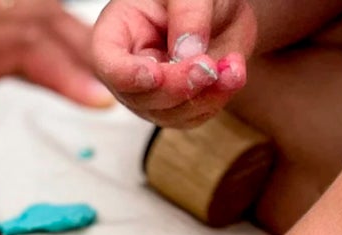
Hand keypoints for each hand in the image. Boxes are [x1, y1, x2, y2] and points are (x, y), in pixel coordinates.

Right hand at [93, 0, 255, 125]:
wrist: (223, 7)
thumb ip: (188, 15)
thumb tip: (186, 53)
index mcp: (118, 33)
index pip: (108, 63)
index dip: (127, 75)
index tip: (155, 74)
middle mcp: (130, 68)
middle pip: (140, 97)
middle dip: (177, 86)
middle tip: (208, 66)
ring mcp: (151, 93)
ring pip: (168, 114)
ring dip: (203, 97)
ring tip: (231, 68)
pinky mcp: (177, 107)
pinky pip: (192, 117)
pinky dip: (217, 99)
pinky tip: (232, 74)